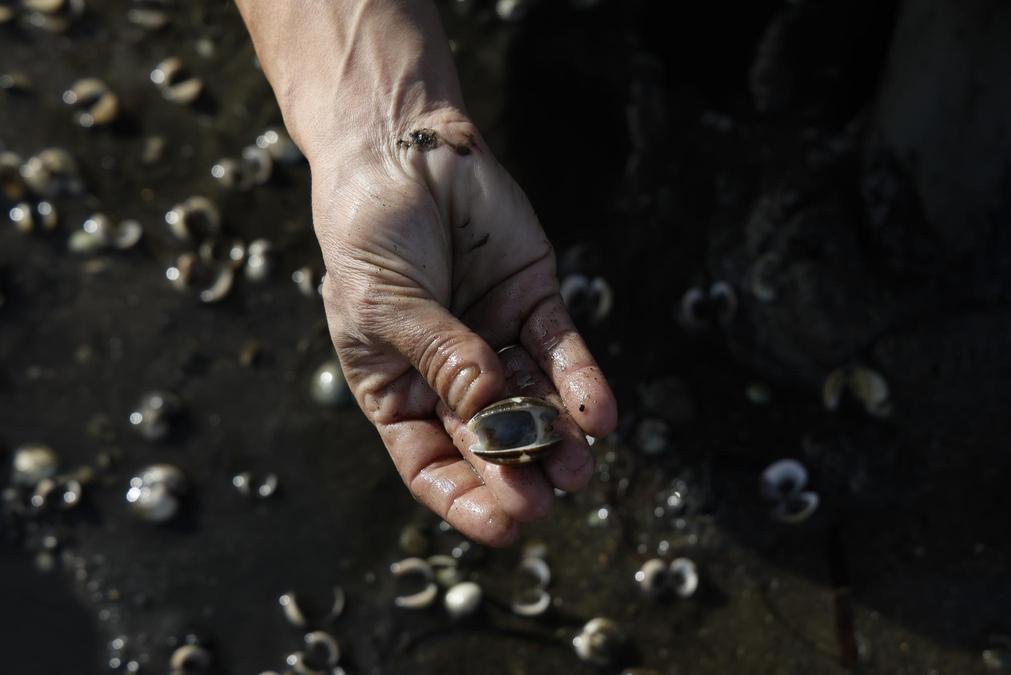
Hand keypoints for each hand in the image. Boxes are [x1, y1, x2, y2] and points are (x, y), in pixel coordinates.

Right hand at [312, 110, 616, 544]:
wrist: (401, 148)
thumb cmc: (369, 232)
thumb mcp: (386, 304)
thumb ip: (443, 358)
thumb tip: (492, 415)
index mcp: (397, 389)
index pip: (430, 462)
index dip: (464, 498)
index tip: (504, 527)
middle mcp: (451, 376)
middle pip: (489, 440)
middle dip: (518, 472)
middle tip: (546, 500)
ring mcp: (496, 340)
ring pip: (533, 402)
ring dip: (558, 436)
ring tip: (581, 466)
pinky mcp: (534, 302)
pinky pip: (562, 350)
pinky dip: (581, 383)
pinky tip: (600, 414)